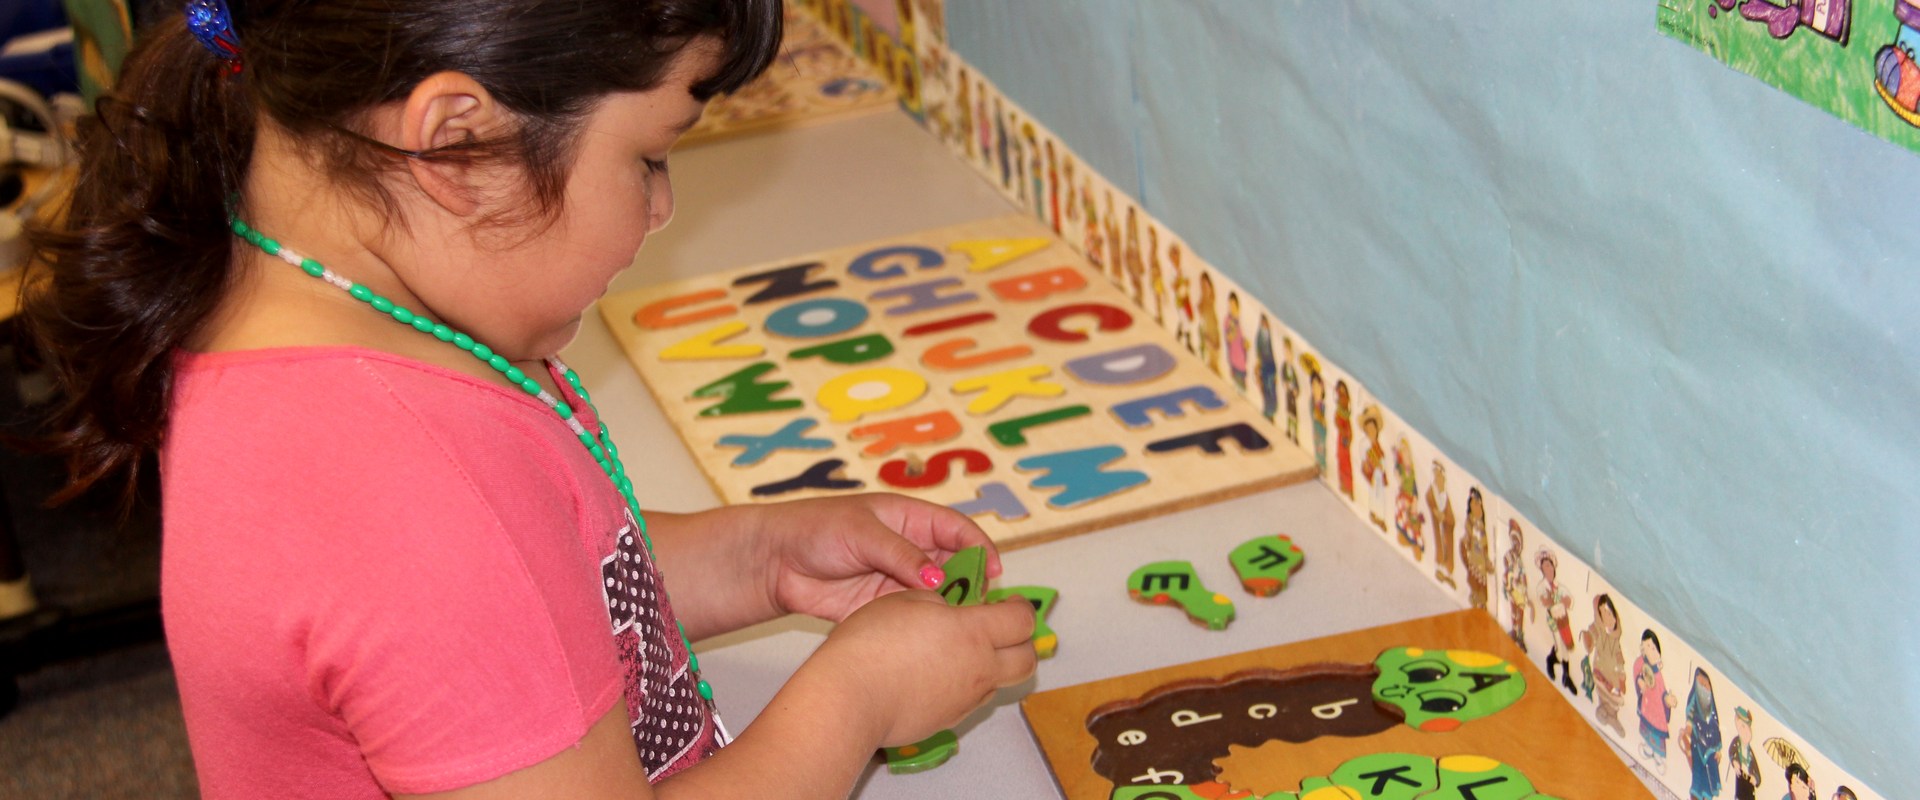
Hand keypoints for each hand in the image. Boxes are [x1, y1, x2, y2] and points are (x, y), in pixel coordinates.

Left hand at [752, 493, 1000, 621]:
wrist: (775, 561)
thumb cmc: (816, 529)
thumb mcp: (863, 533)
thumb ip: (901, 555)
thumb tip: (938, 581)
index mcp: (910, 519)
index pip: (957, 530)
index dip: (980, 548)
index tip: (994, 570)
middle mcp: (911, 550)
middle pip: (955, 566)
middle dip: (972, 583)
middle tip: (983, 606)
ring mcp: (899, 579)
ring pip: (939, 595)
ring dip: (952, 608)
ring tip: (965, 625)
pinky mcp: (884, 606)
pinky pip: (916, 615)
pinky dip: (929, 625)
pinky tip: (937, 637)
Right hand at [803, 590, 1035, 746]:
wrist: (849, 698)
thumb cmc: (872, 643)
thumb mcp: (906, 600)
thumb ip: (938, 601)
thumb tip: (948, 610)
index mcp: (974, 632)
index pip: (1022, 619)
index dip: (1021, 607)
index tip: (1009, 602)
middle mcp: (979, 669)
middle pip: (1027, 660)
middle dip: (1022, 642)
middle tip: (1002, 629)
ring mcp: (965, 700)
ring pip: (1000, 683)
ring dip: (995, 665)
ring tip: (966, 651)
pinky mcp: (947, 721)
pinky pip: (971, 700)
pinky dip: (967, 685)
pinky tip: (939, 674)